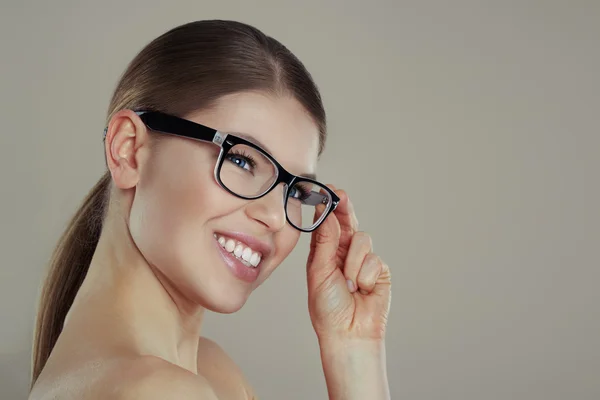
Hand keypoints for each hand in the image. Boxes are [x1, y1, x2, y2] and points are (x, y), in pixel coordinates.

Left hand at [306, 186, 390, 342]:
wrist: (349, 333)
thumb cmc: (328, 308)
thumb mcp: (319, 272)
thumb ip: (324, 243)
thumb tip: (326, 214)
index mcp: (325, 252)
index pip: (327, 224)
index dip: (328, 207)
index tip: (326, 191)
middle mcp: (343, 252)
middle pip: (347, 223)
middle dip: (345, 209)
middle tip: (341, 195)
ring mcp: (362, 260)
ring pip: (361, 239)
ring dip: (352, 261)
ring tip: (348, 282)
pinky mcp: (379, 270)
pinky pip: (373, 259)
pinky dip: (365, 275)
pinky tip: (362, 289)